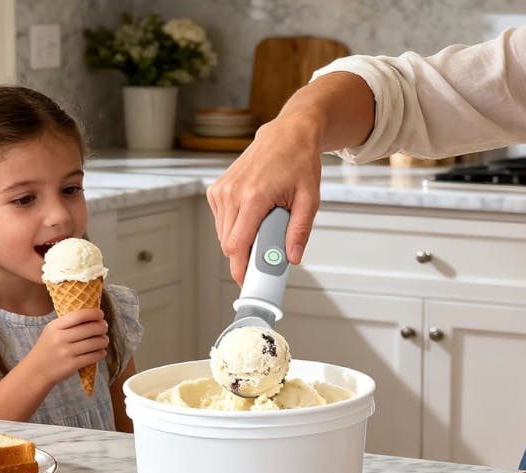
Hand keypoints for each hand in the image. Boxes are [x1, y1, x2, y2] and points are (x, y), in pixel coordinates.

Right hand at [25, 308, 108, 388]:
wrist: (36, 371)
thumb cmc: (47, 349)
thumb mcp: (51, 332)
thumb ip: (68, 324)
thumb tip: (93, 316)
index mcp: (55, 327)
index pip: (79, 315)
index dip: (94, 313)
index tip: (101, 314)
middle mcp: (60, 338)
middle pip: (90, 328)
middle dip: (102, 327)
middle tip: (105, 327)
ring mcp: (66, 352)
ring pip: (95, 343)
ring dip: (104, 340)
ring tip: (104, 340)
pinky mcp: (72, 365)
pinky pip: (94, 356)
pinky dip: (101, 353)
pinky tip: (101, 352)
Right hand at [206, 115, 322, 283]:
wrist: (286, 135)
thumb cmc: (299, 163)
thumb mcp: (308, 200)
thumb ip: (299, 231)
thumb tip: (292, 258)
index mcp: (253, 197)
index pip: (236, 245)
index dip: (240, 269)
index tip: (246, 283)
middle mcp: (231, 193)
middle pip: (228, 244)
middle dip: (245, 256)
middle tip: (267, 255)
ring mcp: (221, 190)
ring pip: (223, 234)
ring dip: (241, 240)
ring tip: (264, 225)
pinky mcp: (216, 189)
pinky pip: (221, 222)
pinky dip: (235, 226)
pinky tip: (253, 215)